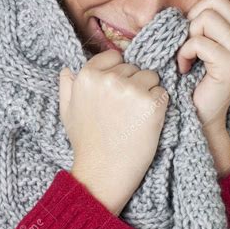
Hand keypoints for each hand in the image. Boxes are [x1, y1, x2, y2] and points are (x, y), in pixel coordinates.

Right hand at [59, 49, 168, 214]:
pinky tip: (146, 122)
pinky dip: (159, 106)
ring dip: (148, 93)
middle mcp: (109, 78)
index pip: (114, 56)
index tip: (115, 94)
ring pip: (151, 77)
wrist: (104, 172)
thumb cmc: (86, 144)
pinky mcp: (151, 103)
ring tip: (135, 117)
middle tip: (124, 111)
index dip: (118, 73)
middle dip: (133, 84)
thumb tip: (68, 69)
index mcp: (87, 75)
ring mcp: (131, 89)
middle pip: (134, 67)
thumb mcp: (67, 112)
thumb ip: (67, 87)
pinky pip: (162, 92)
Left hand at [176, 0, 229, 131]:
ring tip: (189, 55)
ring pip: (208, 17)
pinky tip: (185, 67)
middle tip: (190, 42)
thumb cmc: (193, 77)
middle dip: (194, 18)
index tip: (197, 28)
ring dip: (188, 36)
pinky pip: (199, 42)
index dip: (206, 2)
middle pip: (216, 0)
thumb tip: (184, 1)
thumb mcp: (199, 41)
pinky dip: (185, 53)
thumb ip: (202, 19)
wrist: (199, 114)